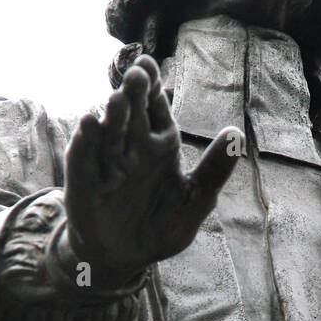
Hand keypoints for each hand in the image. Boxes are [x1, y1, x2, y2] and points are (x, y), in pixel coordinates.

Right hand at [63, 55, 241, 287]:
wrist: (125, 256)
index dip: (151, 87)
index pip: (154, 107)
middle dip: (133, 94)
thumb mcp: (196, 199)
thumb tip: (237, 134)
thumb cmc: (162, 226)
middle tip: (137, 74)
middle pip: (131, 113)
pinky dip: (85, 143)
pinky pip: (84, 160)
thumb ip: (215, 170)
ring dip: (111, 116)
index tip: (149, 64)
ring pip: (109, 134)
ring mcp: (105, 163)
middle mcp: (130, 147)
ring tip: (116, 99)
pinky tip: (88, 124)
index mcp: (159, 144)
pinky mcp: (83, 183)